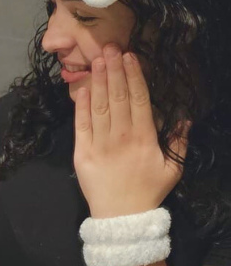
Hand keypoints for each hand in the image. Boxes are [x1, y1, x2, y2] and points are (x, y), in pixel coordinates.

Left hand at [74, 45, 186, 217]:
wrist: (121, 217)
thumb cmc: (148, 191)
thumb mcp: (172, 168)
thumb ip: (178, 141)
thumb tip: (184, 116)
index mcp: (144, 138)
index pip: (139, 99)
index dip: (134, 76)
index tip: (131, 57)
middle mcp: (120, 137)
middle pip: (118, 97)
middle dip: (115, 70)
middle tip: (110, 47)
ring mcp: (99, 144)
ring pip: (99, 106)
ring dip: (99, 81)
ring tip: (98, 60)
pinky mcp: (81, 152)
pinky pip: (81, 125)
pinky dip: (81, 105)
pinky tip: (82, 88)